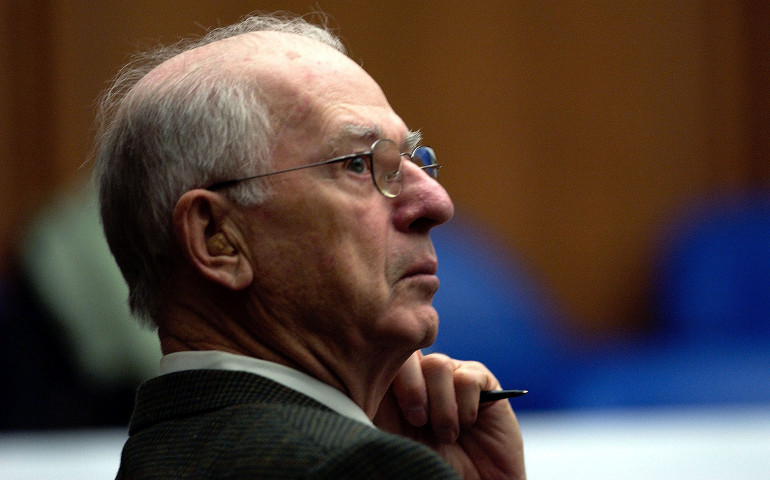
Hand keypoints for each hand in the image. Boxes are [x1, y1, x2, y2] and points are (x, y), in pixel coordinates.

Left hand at [373, 351, 525, 479]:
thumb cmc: (428, 467)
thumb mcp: (393, 439)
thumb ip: (378, 408)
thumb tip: (361, 384)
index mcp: (395, 390)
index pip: (381, 361)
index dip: (381, 373)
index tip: (382, 403)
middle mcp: (422, 378)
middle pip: (408, 354)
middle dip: (410, 386)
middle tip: (416, 421)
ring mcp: (451, 377)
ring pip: (438, 365)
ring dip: (441, 405)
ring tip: (446, 436)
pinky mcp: (480, 381)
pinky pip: (468, 377)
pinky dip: (465, 406)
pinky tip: (467, 426)